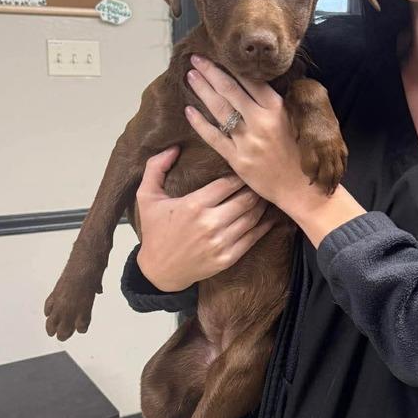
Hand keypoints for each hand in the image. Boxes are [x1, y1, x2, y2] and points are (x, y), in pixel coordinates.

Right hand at [135, 145, 274, 291]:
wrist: (159, 271)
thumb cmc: (155, 231)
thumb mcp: (146, 197)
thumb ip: (156, 168)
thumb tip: (174, 147)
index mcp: (194, 205)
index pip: (228, 183)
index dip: (240, 175)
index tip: (245, 169)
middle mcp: (210, 223)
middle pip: (245, 199)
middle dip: (255, 188)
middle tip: (261, 181)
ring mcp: (221, 242)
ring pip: (252, 217)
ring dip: (262, 205)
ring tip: (266, 195)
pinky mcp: (227, 258)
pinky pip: (252, 238)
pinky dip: (264, 226)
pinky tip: (270, 218)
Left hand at [184, 56, 323, 213]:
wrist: (301, 188)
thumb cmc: (300, 153)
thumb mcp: (295, 121)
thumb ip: (276, 104)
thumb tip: (256, 83)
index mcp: (278, 109)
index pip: (250, 81)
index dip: (231, 66)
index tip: (217, 55)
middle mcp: (261, 122)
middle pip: (230, 90)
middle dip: (210, 72)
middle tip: (195, 58)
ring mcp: (248, 141)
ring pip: (219, 110)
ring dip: (203, 91)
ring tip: (190, 77)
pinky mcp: (237, 160)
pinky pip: (214, 138)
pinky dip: (200, 123)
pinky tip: (189, 110)